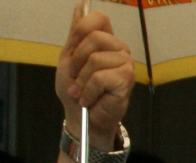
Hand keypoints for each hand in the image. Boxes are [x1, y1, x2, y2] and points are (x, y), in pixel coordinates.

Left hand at [54, 5, 133, 147]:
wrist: (81, 117)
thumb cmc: (76, 90)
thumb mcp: (68, 58)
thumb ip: (75, 34)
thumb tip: (80, 5)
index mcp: (105, 41)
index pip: (99, 18)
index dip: (81, 29)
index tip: (73, 47)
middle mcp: (118, 49)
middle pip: (94, 37)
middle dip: (77, 60)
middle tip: (74, 76)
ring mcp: (125, 63)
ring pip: (96, 59)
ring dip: (81, 80)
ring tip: (81, 91)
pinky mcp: (127, 79)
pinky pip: (100, 77)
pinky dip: (89, 91)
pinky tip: (89, 99)